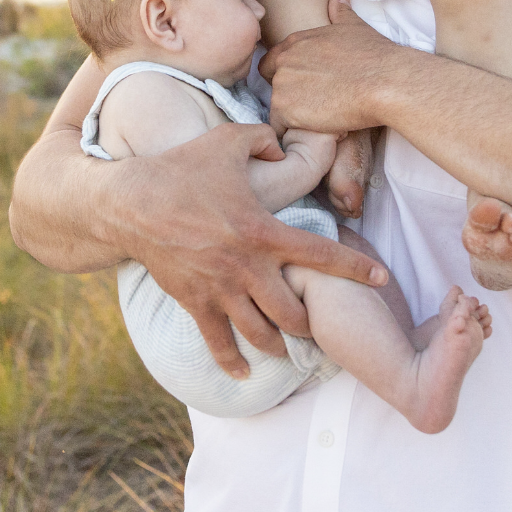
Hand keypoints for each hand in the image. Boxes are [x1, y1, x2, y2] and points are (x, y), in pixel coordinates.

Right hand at [120, 121, 388, 377]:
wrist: (130, 203)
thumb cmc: (182, 168)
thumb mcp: (228, 140)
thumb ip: (264, 138)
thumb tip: (284, 147)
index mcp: (263, 231)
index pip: (321, 254)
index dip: (355, 268)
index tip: (381, 278)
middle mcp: (246, 267)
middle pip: (294, 312)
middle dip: (313, 323)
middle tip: (325, 324)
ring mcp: (219, 289)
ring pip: (262, 334)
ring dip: (282, 344)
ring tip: (294, 347)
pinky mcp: (193, 303)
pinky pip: (218, 343)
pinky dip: (233, 362)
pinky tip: (245, 373)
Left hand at [262, 0, 416, 136]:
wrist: (383, 82)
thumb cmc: (373, 55)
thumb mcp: (354, 26)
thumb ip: (340, 12)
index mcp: (295, 42)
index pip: (274, 62)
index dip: (289, 77)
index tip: (308, 87)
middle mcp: (283, 62)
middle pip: (274, 86)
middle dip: (290, 97)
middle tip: (317, 104)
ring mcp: (282, 87)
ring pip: (278, 109)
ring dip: (296, 116)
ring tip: (325, 118)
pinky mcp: (286, 112)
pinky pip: (281, 128)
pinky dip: (296, 133)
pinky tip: (319, 129)